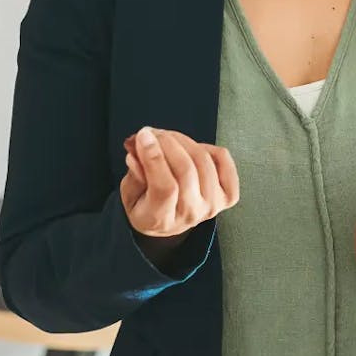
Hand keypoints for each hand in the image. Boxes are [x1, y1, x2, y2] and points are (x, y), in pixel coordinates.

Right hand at [120, 126, 239, 239]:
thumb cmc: (146, 206)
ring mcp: (212, 205)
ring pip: (202, 160)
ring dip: (182, 141)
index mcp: (160, 219)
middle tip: (152, 132)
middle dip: (166, 142)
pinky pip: (222, 159)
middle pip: (185, 170)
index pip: (165, 188)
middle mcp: (190, 215)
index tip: (143, 137)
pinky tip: (190, 150)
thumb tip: (140, 149)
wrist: (166, 223)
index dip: (154, 158)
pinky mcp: (227, 194)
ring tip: (166, 138)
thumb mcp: (128, 195)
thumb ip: (134, 174)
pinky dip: (207, 146)